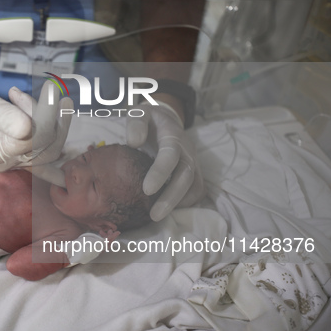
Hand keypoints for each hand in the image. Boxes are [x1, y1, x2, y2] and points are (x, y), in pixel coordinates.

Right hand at [0, 62, 72, 183]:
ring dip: (51, 119)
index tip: (48, 88)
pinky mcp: (22, 150)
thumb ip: (2, 115)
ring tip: (36, 94)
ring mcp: (16, 158)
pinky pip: (46, 146)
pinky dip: (53, 125)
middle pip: (48, 147)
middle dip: (52, 117)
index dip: (45, 114)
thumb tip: (27, 128)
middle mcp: (9, 163)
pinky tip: (49, 105)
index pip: (35, 138)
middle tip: (50, 90)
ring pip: (50, 145)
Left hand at [127, 104, 203, 220]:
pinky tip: (168, 211)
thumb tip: (134, 142)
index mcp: (172, 136)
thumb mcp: (139, 113)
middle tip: (153, 215)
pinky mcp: (194, 173)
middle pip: (186, 176)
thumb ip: (135, 124)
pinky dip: (185, 204)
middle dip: (171, 198)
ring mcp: (193, 162)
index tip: (146, 189)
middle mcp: (187, 151)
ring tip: (158, 216)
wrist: (166, 119)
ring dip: (179, 204)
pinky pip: (196, 191)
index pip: (170, 155)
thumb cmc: (149, 120)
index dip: (161, 173)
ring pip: (195, 187)